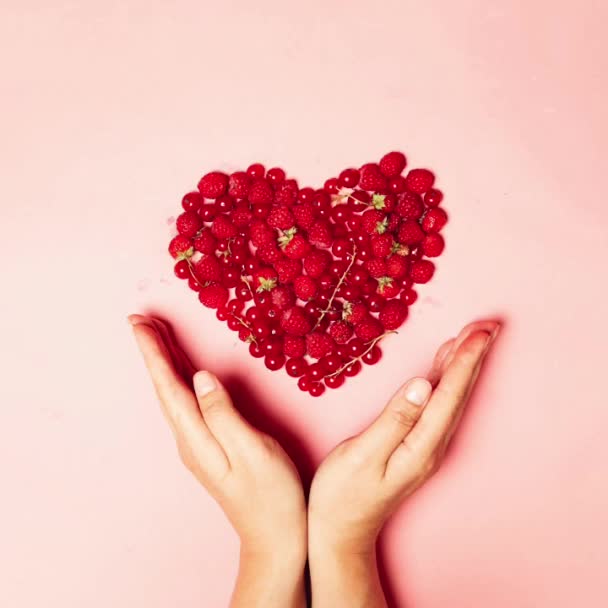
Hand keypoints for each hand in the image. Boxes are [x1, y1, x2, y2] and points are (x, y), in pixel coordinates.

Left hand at [129, 314, 306, 607]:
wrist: (274, 537)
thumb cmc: (272, 496)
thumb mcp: (254, 452)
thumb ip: (224, 414)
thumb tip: (201, 377)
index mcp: (197, 438)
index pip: (168, 387)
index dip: (154, 353)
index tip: (139, 324)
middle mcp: (190, 440)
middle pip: (165, 388)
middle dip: (153, 352)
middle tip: (141, 320)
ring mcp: (198, 444)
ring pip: (174, 395)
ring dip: (164, 363)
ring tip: (157, 337)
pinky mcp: (210, 445)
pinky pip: (187, 403)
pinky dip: (180, 379)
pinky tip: (185, 371)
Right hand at [308, 320, 498, 607]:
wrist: (342, 530)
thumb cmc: (343, 493)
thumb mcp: (362, 454)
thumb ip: (394, 420)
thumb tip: (422, 385)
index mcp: (421, 445)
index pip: (449, 395)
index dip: (464, 361)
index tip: (478, 333)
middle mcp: (432, 445)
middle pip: (459, 394)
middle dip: (473, 358)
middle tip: (487, 325)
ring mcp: (427, 447)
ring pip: (453, 399)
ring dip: (464, 366)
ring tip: (473, 337)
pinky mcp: (417, 445)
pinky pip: (440, 405)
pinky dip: (447, 380)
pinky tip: (444, 366)